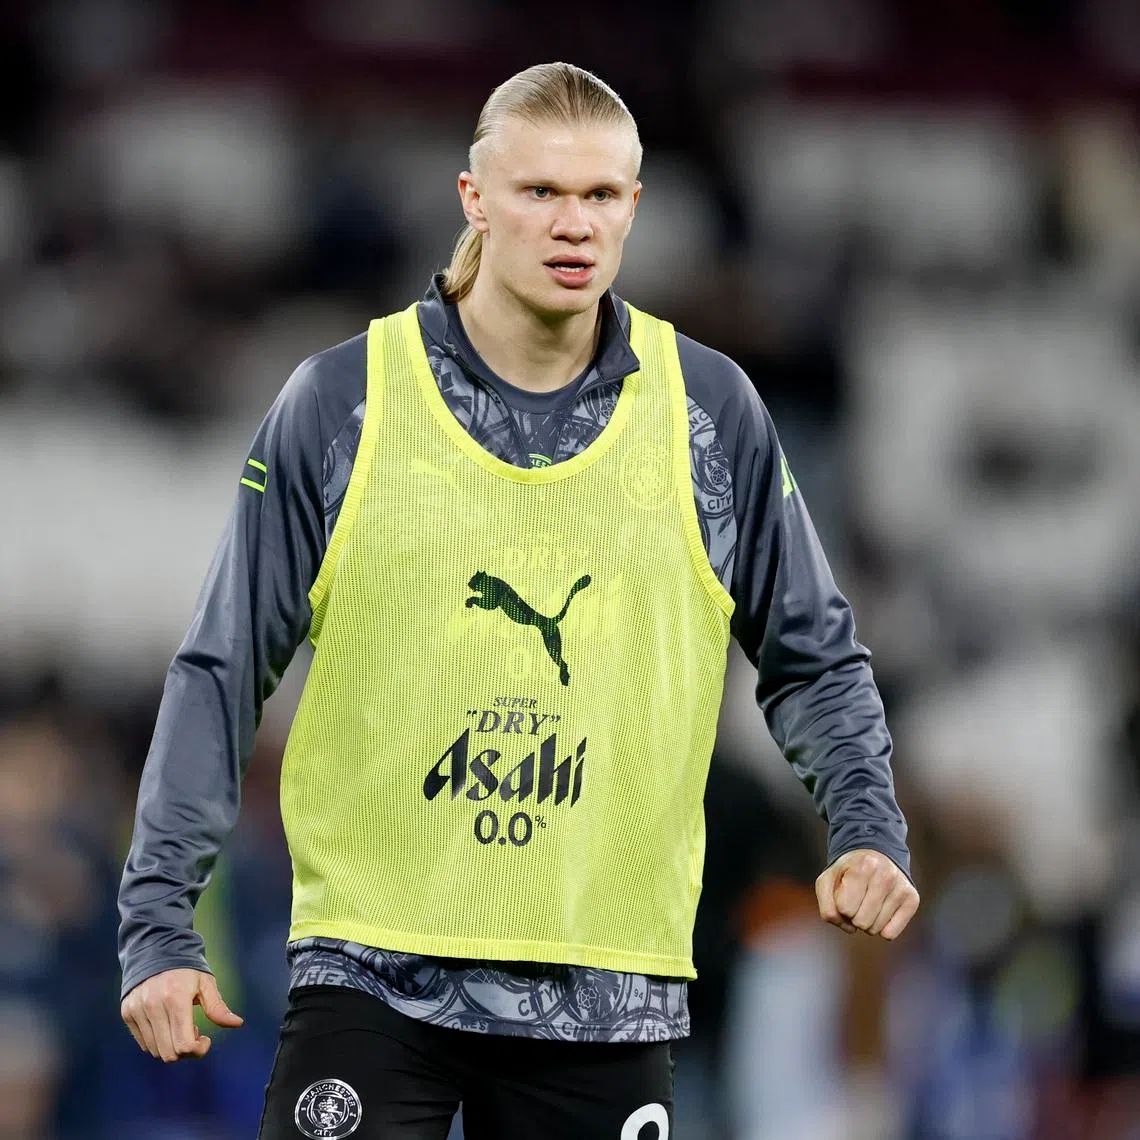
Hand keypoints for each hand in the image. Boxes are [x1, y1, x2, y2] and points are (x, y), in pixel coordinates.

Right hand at [121, 967, 242, 1061]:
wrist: (155, 949)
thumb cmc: (187, 968)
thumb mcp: (206, 983)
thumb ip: (218, 1008)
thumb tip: (238, 1024)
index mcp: (176, 999)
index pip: (184, 1045)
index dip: (198, 1050)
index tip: (205, 1039)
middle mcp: (153, 1007)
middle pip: (169, 1053)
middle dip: (186, 1051)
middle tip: (194, 1032)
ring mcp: (137, 1011)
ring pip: (155, 1051)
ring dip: (171, 1046)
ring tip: (179, 1025)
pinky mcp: (127, 1013)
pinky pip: (143, 1043)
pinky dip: (157, 1041)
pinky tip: (166, 1024)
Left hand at [815, 849, 918, 939]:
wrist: (875, 856)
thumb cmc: (848, 873)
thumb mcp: (827, 881)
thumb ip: (826, 907)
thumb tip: (850, 928)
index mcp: (863, 867)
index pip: (845, 909)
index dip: (841, 906)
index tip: (846, 893)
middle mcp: (886, 875)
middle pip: (861, 922)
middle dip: (854, 916)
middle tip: (857, 900)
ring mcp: (901, 887)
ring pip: (876, 929)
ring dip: (868, 922)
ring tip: (869, 902)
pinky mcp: (913, 899)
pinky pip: (890, 934)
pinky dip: (882, 928)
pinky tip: (881, 911)